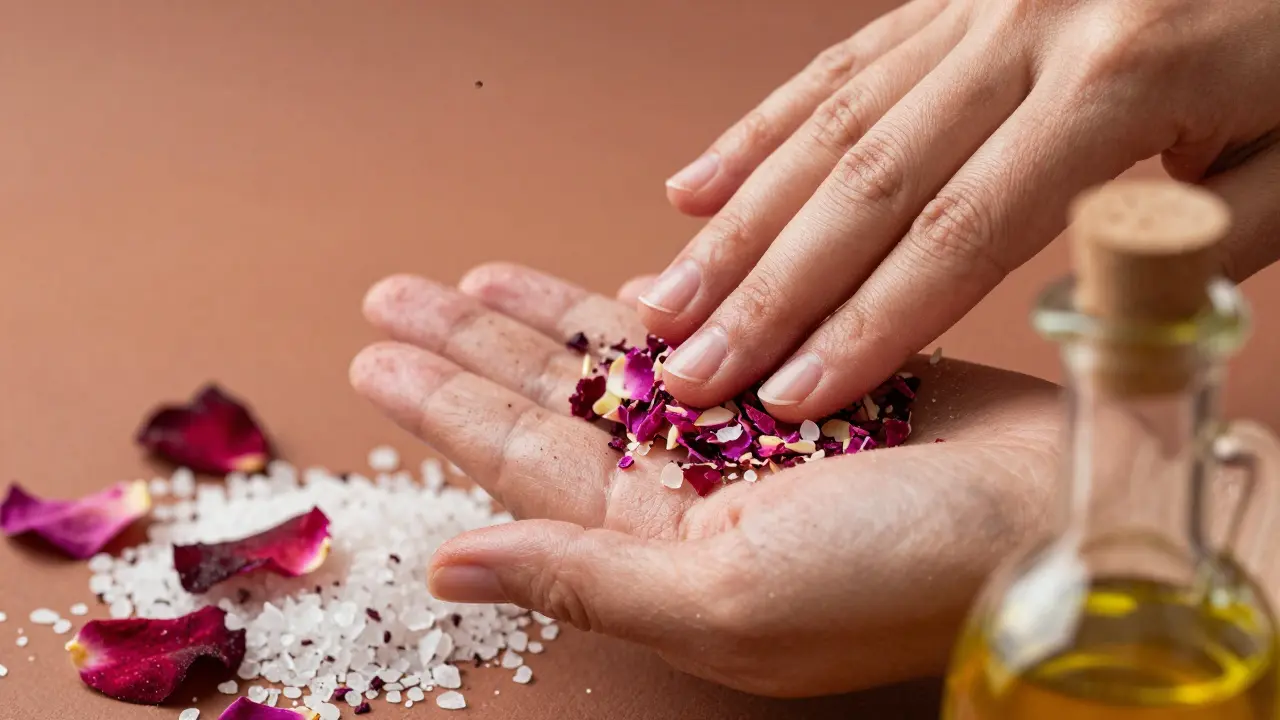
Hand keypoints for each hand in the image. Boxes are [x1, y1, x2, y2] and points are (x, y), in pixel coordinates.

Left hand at [351, 263, 1060, 696]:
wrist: (1056, 522)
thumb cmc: (900, 578)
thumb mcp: (725, 598)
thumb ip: (582, 580)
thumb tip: (450, 570)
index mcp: (660, 555)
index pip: (523, 470)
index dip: (446, 411)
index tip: (377, 361)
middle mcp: (690, 499)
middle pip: (551, 410)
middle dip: (469, 354)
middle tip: (390, 302)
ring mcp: (742, 437)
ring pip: (613, 367)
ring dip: (537, 323)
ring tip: (461, 283)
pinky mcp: (798, 378)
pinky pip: (697, 337)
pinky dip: (641, 310)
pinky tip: (590, 291)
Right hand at [640, 0, 1279, 421]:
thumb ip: (1196, 242)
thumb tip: (1084, 311)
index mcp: (1121, 76)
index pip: (965, 231)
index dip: (870, 324)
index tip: (790, 397)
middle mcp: (1028, 26)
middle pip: (869, 183)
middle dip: (770, 288)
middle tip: (690, 366)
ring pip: (835, 122)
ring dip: (741, 220)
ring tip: (668, 295)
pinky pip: (845, 62)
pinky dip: (763, 127)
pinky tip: (697, 186)